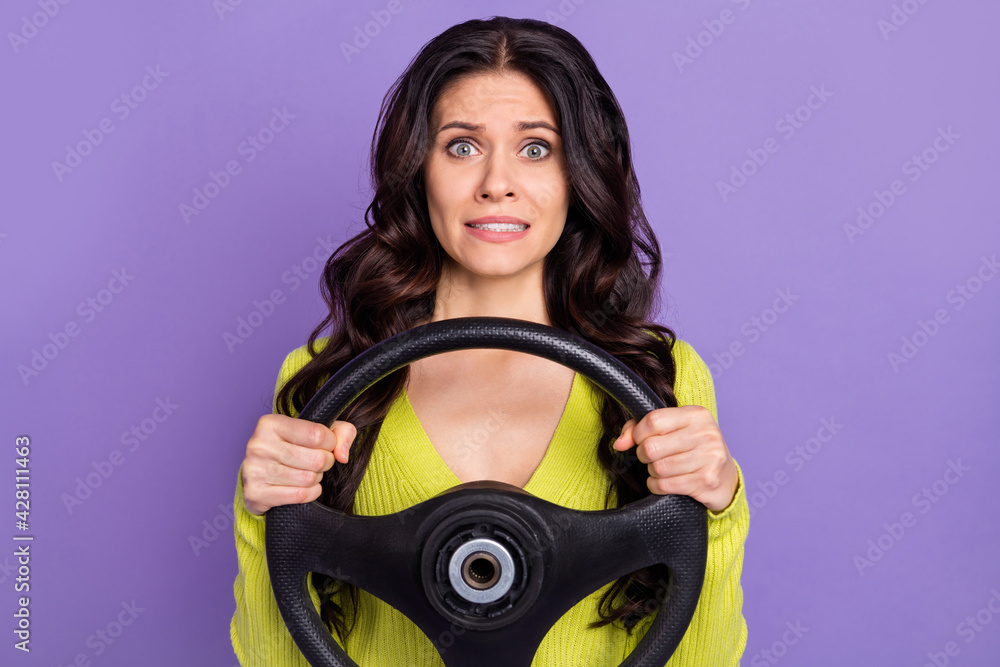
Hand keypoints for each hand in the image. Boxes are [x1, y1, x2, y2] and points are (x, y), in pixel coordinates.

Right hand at [240, 413, 356, 514]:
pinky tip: (306, 487)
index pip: (317, 435)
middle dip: (325, 462)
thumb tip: (342, 455)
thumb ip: (342, 432)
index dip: (331, 443)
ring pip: (308, 478)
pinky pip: (299, 495)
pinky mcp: (256, 494)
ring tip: (309, 472)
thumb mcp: (318, 430)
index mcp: (270, 423)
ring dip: (316, 478)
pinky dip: (311, 493)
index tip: (326, 445)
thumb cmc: (293, 447)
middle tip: (319, 462)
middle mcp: (258, 445)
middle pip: (316, 459)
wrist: (261, 475)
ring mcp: (254, 470)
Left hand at [612, 405, 737, 511]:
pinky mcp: (707, 480)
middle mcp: (706, 433)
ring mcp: (709, 457)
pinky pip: (665, 485)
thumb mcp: (672, 430)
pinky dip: (657, 486)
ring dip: (653, 472)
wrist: (725, 479)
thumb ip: (639, 429)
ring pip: (658, 468)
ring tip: (662, 469)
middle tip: (652, 458)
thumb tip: (619, 443)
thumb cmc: (692, 450)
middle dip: (644, 456)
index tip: (640, 441)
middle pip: (652, 447)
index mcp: (696, 415)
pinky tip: (664, 483)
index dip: (638, 434)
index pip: (653, 420)